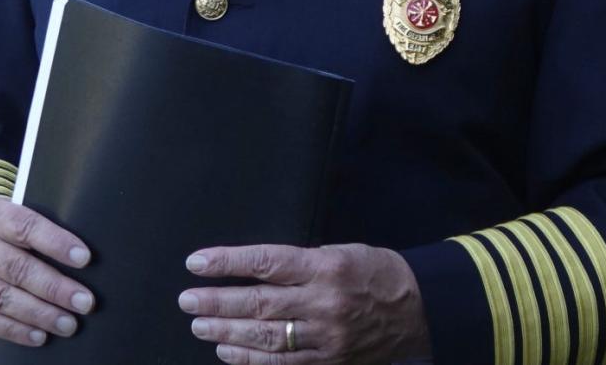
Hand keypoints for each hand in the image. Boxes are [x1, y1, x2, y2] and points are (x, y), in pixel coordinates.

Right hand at [0, 194, 94, 346]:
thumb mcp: (10, 215)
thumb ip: (36, 230)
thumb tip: (79, 257)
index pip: (25, 226)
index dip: (56, 243)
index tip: (84, 258)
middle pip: (16, 267)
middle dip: (54, 288)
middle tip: (83, 301)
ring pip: (1, 298)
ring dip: (39, 314)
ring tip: (67, 323)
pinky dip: (15, 330)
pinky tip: (39, 335)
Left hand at [178, 242, 430, 363]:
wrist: (418, 311)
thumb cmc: (375, 272)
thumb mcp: (341, 252)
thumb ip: (301, 263)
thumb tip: (256, 269)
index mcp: (324, 267)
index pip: (265, 262)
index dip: (228, 262)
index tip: (197, 262)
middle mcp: (322, 303)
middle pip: (259, 303)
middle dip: (217, 301)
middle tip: (187, 299)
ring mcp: (324, 338)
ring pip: (264, 337)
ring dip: (226, 330)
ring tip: (198, 323)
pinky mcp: (327, 363)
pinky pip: (281, 364)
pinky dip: (250, 358)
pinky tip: (227, 349)